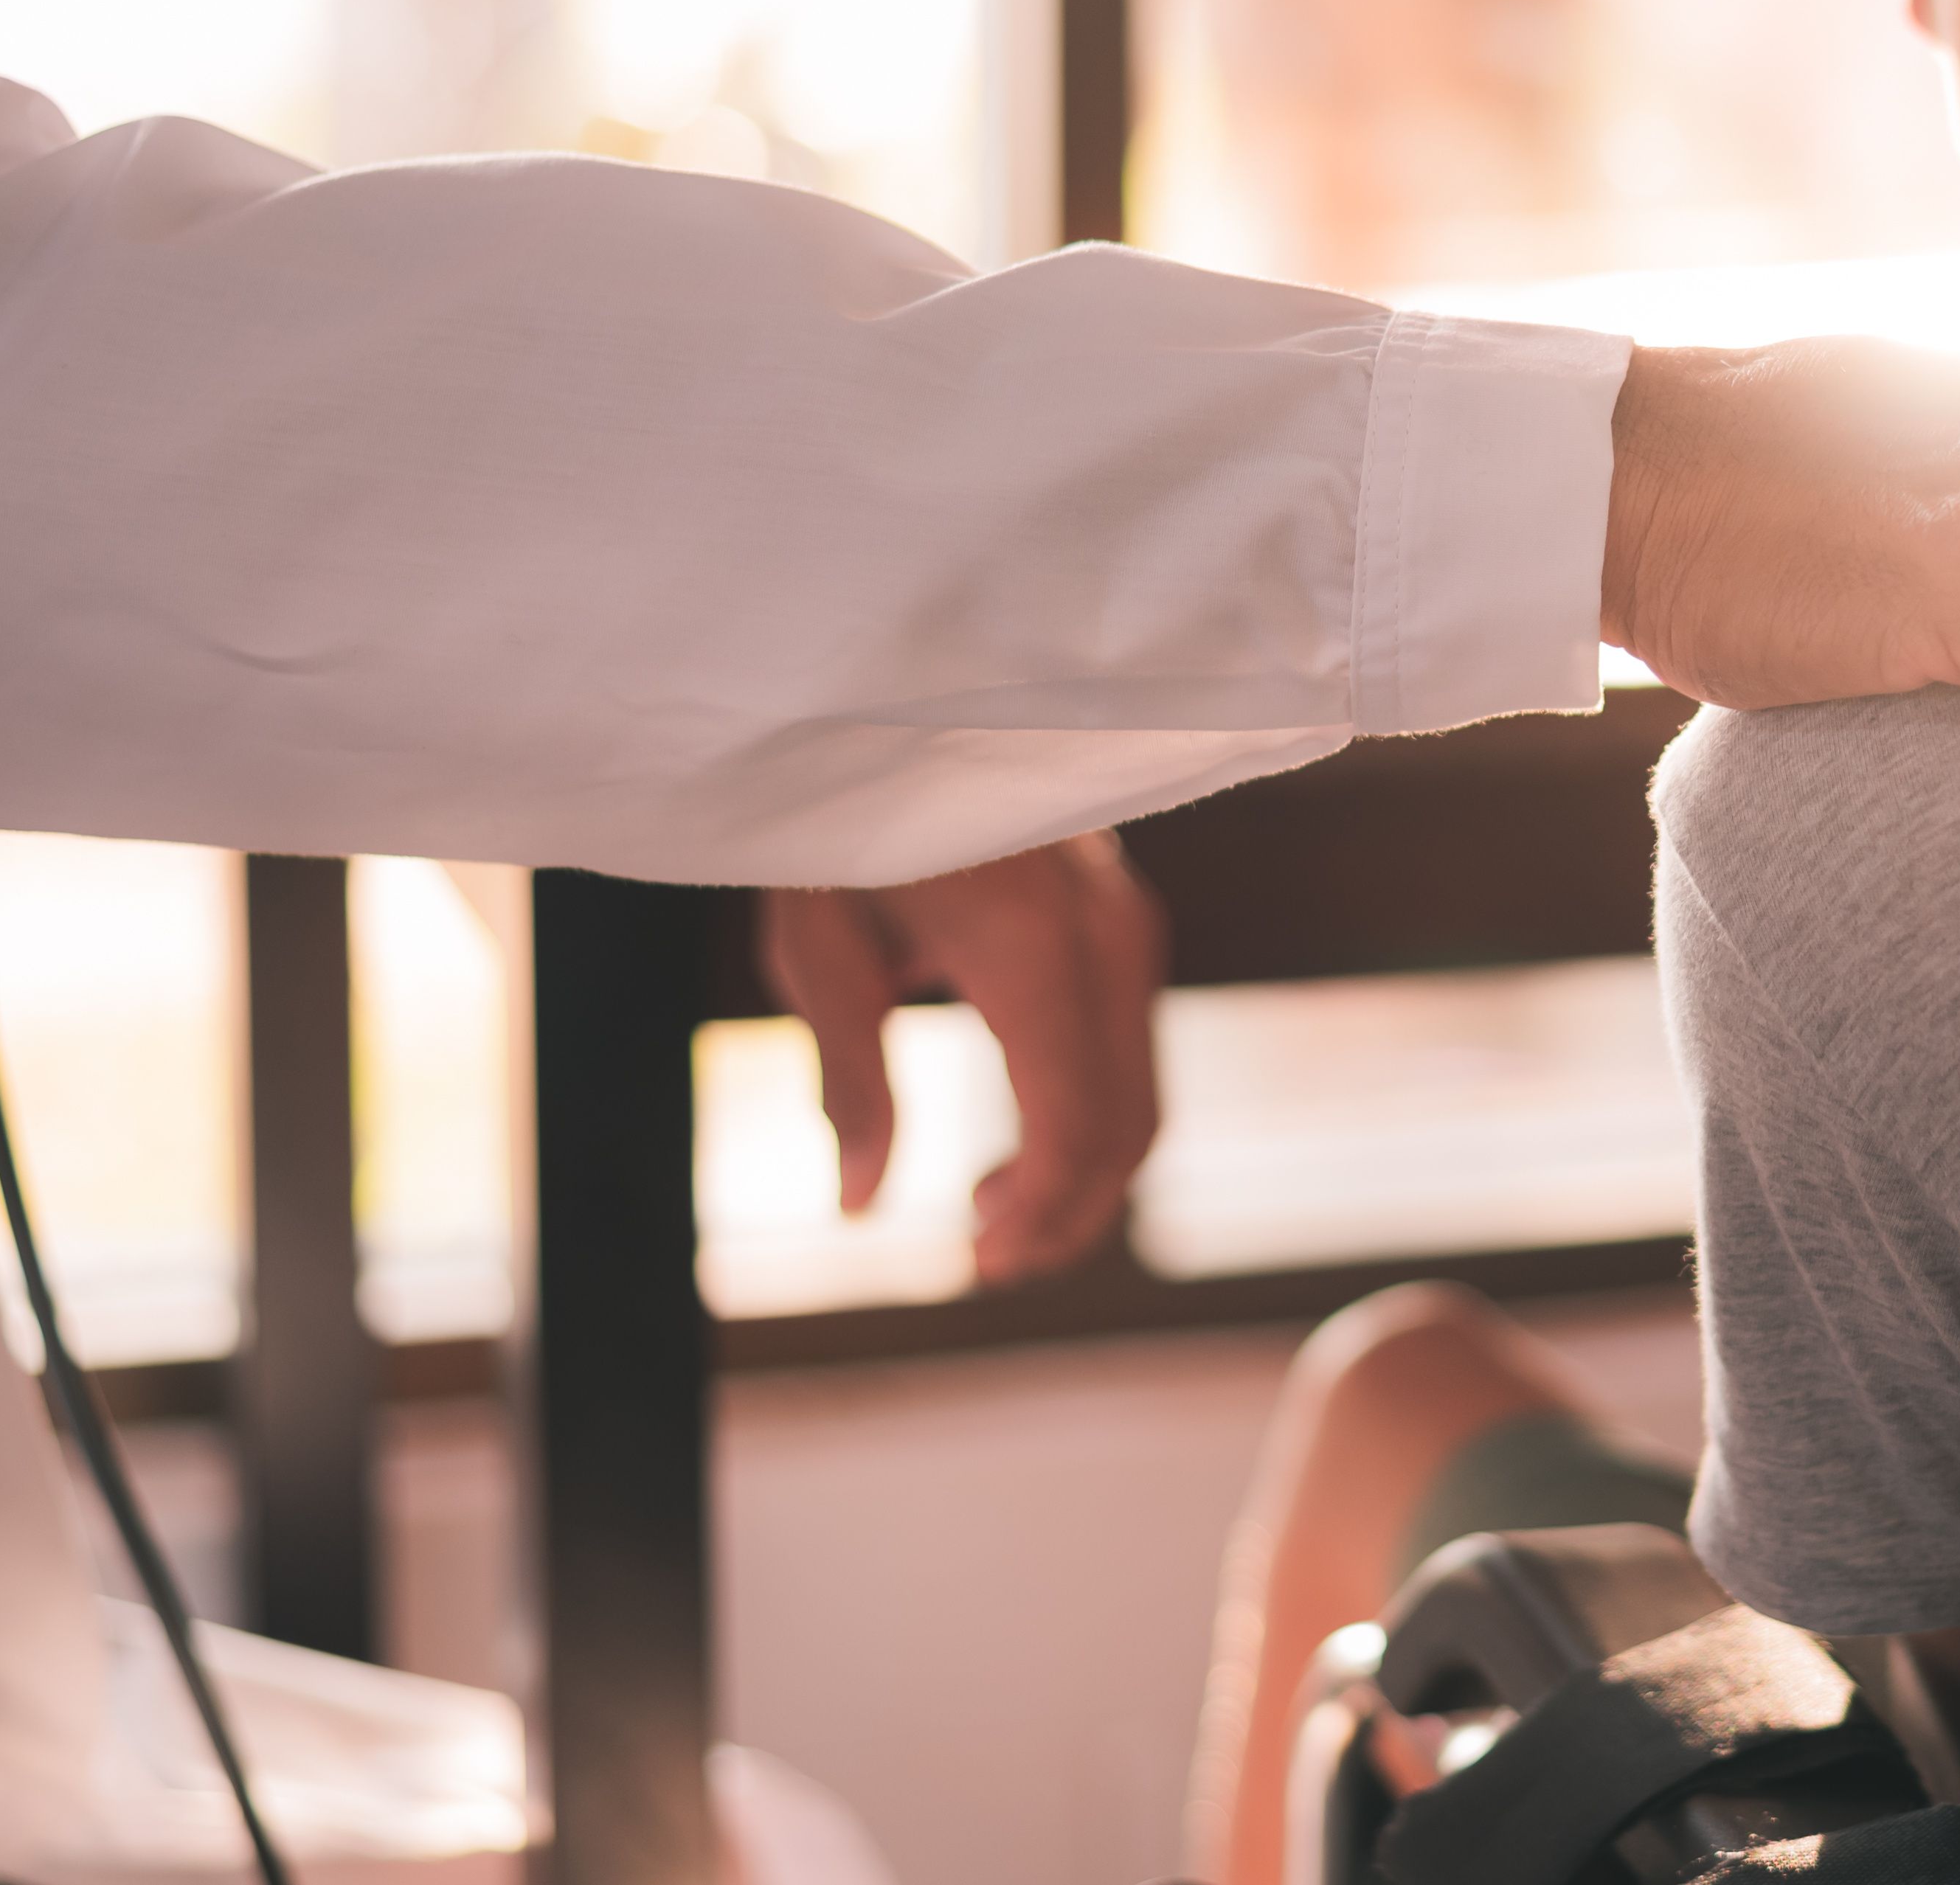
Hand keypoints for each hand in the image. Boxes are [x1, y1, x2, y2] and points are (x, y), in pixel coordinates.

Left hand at [759, 833, 1168, 1284]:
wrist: (903, 696)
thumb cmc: (843, 810)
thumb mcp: (817, 944)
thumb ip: (850, 1077)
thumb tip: (863, 1205)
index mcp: (1030, 948)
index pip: (1074, 1124)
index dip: (1037, 1215)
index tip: (975, 1263)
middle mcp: (1106, 937)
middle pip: (1129, 1125)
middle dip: (1068, 1214)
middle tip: (982, 1260)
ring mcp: (1128, 924)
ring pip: (1143, 1094)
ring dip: (1080, 1173)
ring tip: (987, 1205)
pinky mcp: (1123, 920)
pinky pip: (1131, 1049)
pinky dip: (1091, 1117)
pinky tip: (1016, 1140)